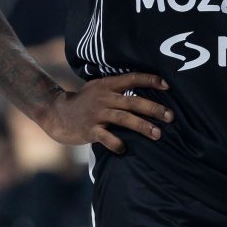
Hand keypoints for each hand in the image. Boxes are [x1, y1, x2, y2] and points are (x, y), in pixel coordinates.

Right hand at [37, 72, 173, 153]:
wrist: (56, 113)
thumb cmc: (84, 101)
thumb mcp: (99, 87)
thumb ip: (118, 88)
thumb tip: (146, 90)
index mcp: (108, 85)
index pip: (132, 78)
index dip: (150, 80)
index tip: (168, 85)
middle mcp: (104, 97)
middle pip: (133, 101)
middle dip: (153, 109)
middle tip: (170, 116)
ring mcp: (96, 114)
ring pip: (123, 119)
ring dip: (142, 126)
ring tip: (158, 134)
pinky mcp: (89, 130)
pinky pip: (105, 137)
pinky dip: (116, 143)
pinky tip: (125, 149)